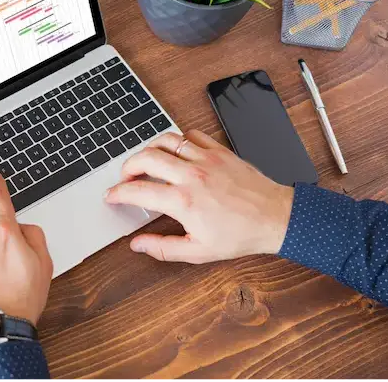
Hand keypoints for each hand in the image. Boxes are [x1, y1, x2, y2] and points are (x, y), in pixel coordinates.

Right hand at [105, 130, 293, 263]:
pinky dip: (177, 141)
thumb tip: (138, 245)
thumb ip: (163, 248)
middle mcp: (191, 175)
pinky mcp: (218, 150)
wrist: (275, 218)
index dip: (118, 193)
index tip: (111, 196)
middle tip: (125, 177)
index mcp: (183, 201)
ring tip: (146, 161)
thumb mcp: (198, 251)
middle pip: (145, 157)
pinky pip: (190, 135)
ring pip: (165, 140)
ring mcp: (205, 159)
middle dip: (127, 166)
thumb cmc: (240, 235)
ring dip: (149, 149)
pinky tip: (175, 153)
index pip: (137, 191)